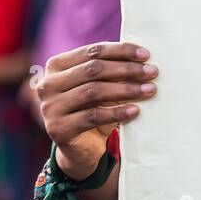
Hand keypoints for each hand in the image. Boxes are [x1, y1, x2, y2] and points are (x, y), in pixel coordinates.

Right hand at [36, 41, 157, 180]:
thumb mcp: (100, 85)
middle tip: (152, 72)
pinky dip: (117, 112)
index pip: (92, 52)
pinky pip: (93, 116)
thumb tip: (144, 57)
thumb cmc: (94, 108)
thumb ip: (111, 69)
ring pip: (93, 91)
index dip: (120, 51)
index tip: (146, 55)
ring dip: (126, 89)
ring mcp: (50, 107)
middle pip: (93, 70)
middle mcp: (48, 84)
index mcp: (56, 65)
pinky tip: (136, 110)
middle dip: (126, 69)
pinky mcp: (58, 129)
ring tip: (150, 90)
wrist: (81, 148)